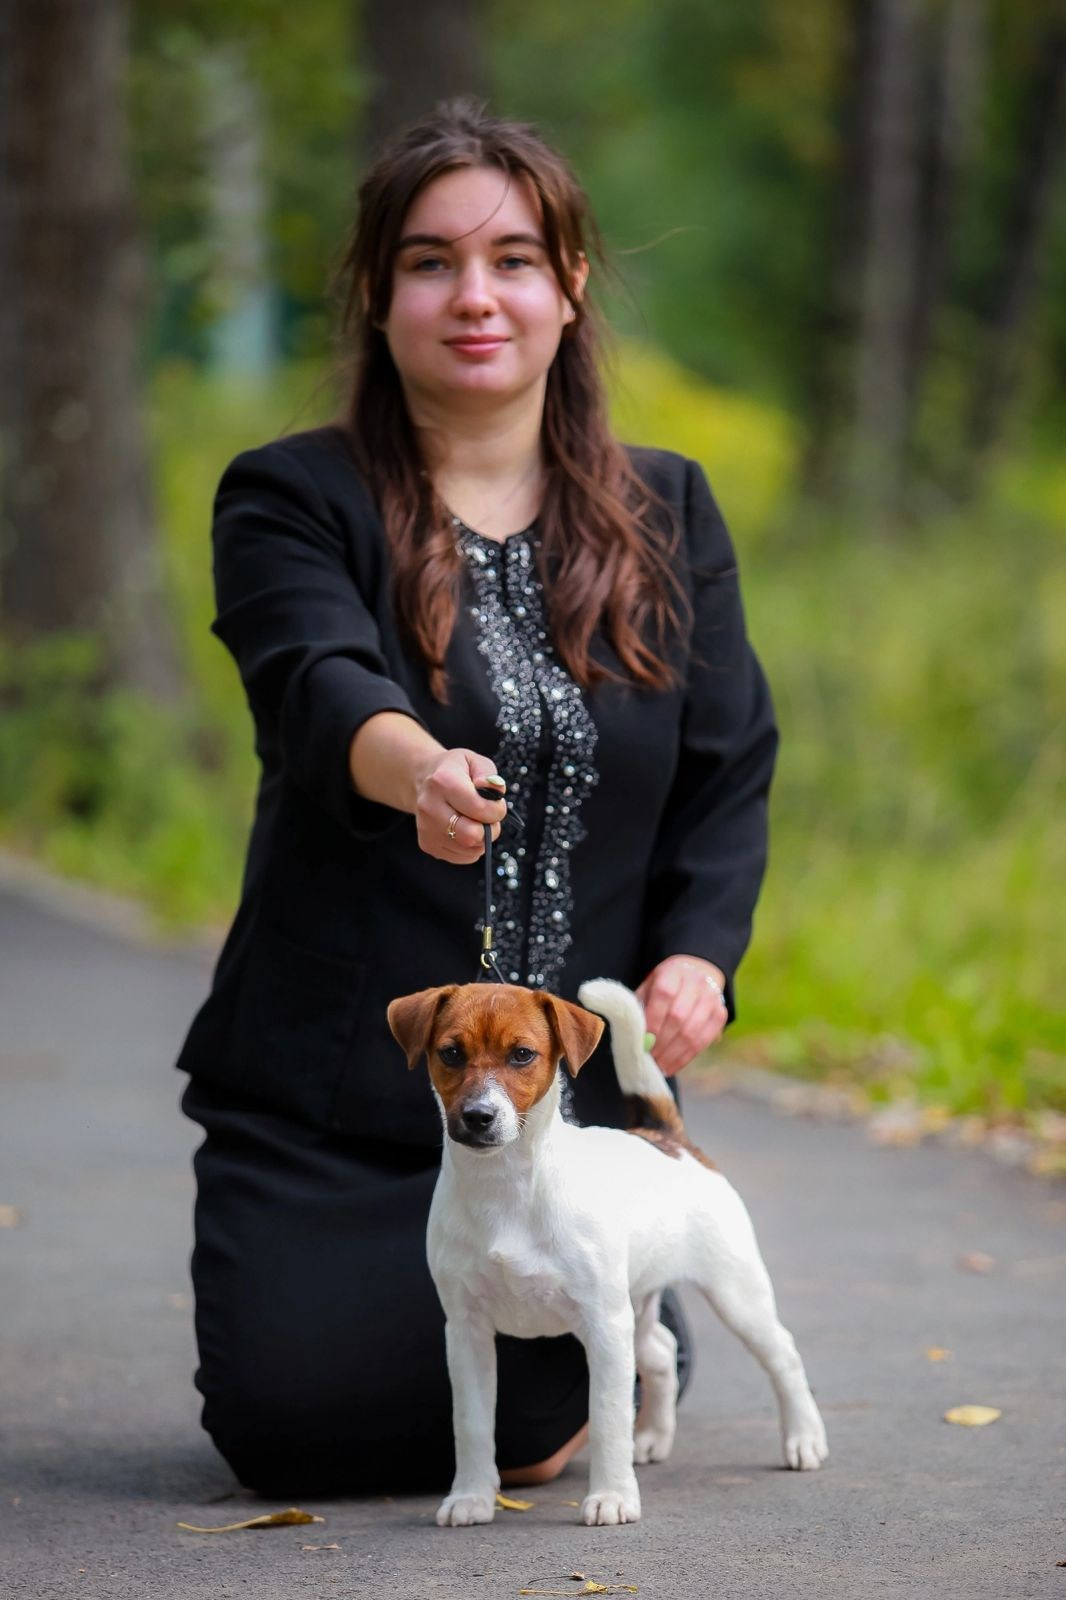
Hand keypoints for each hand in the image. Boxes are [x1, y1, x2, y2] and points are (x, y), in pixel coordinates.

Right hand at [413, 748, 507, 863]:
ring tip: (474, 820)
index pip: (479, 809)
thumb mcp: (476, 762)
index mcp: (443, 782)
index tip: (495, 804)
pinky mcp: (427, 844)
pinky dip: (471, 847)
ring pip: (469, 849)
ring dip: (481, 839)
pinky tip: (464, 829)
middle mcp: (430, 807)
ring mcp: (426, 828)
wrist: (423, 779)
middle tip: (488, 818)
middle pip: (471, 835)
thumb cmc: (455, 771)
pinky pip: (462, 857)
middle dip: (490, 829)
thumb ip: (489, 776)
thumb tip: (495, 793)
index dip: (497, 810)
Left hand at [634, 955, 727, 1076]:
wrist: (695, 974)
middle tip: (649, 1058)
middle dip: (662, 1042)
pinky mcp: (721, 1014)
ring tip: (659, 1066)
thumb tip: (634, 1038)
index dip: (654, 1019)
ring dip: (673, 1054)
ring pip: (693, 1032)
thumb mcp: (648, 988)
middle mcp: (697, 983)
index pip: (664, 995)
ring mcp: (712, 999)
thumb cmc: (664, 986)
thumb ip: (640, 1008)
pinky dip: (686, 1057)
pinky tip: (672, 1066)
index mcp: (674, 972)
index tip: (644, 1040)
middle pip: (679, 1016)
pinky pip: (704, 1041)